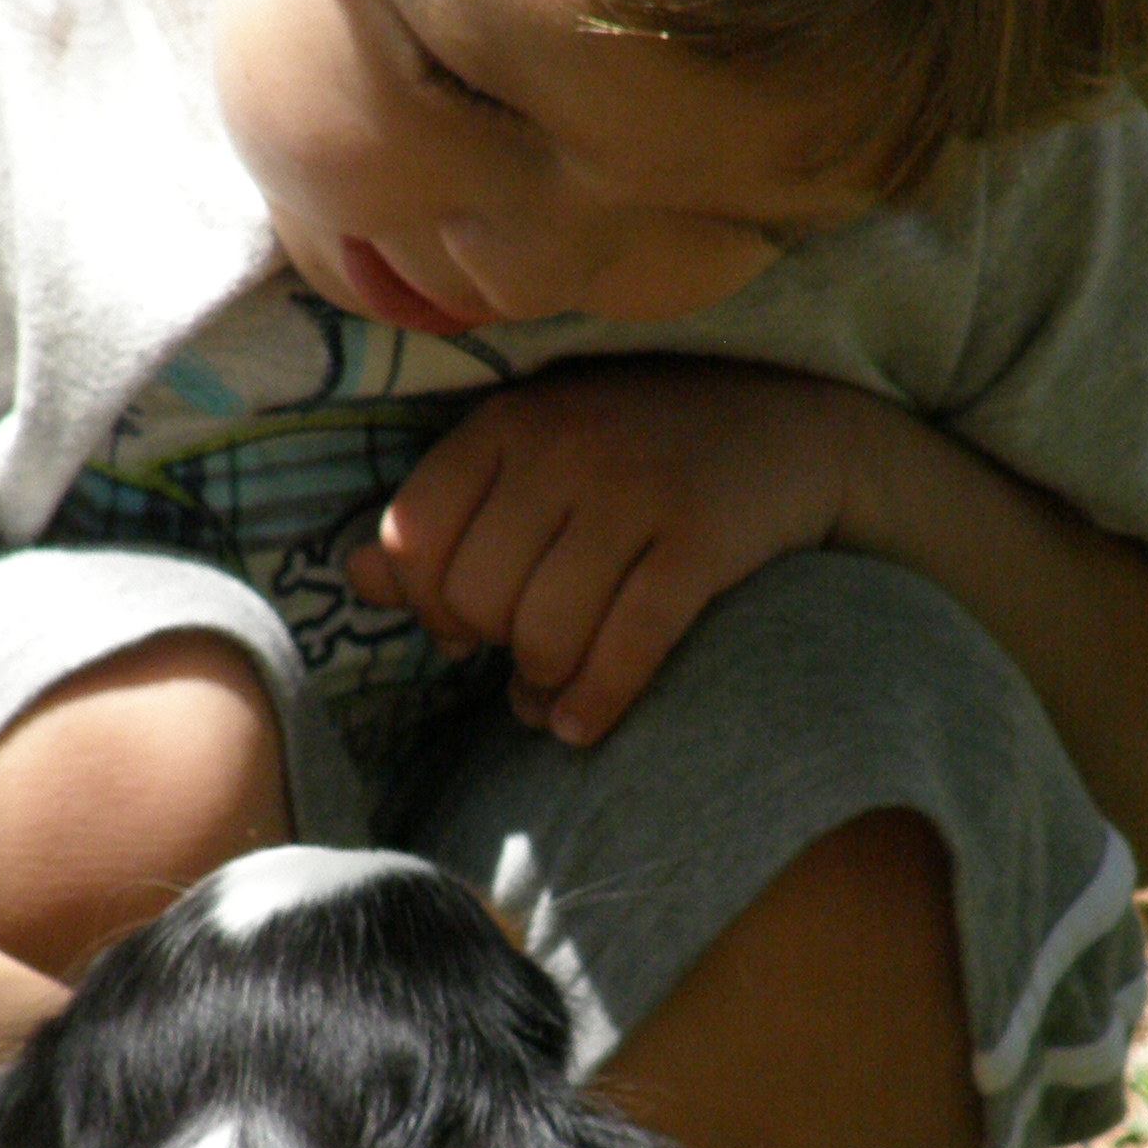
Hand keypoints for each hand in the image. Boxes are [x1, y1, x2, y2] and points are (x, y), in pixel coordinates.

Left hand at [345, 359, 857, 745]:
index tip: (460, 626)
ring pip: (546, 633)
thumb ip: (447, 512)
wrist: (791, 429)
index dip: (426, 603)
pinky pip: (628, 647)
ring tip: (554, 689)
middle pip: (477, 597)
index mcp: (508, 422)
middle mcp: (565, 447)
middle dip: (495, 646)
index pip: (414, 538)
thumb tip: (355, 579)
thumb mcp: (536, 455)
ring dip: (544, 684)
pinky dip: (598, 702)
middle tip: (522, 654)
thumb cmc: (641, 450)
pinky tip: (586, 725)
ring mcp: (637, 491)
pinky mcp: (702, 541)